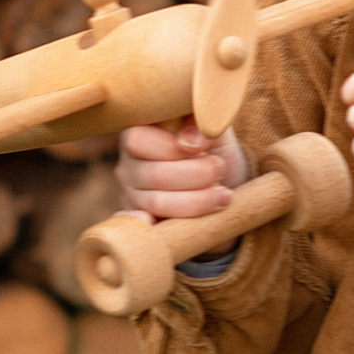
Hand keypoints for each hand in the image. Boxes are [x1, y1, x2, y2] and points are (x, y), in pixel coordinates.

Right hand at [116, 118, 249, 221]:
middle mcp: (129, 164)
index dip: (173, 147)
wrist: (225, 187)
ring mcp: (132, 194)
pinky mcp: (142, 221)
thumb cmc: (214, 151)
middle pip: (154, 175)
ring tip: (224, 195)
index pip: (138, 140)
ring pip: (158, 203)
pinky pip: (147, 228)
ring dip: (197, 201)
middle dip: (196, 174)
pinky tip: (178, 222)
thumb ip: (202, 124)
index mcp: (139, 134)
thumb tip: (191, 142)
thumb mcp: (213, 130)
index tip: (205, 147)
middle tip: (221, 169)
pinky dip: (160, 225)